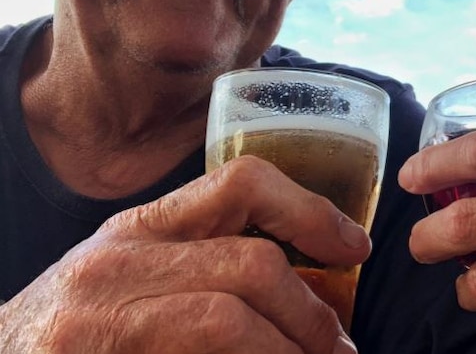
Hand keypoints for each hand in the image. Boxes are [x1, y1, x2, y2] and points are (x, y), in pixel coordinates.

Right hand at [0, 156, 367, 353]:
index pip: (241, 182)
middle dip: (311, 313)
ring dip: (289, 352)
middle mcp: (119, 264)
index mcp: (140, 227)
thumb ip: (202, 258)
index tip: (355, 246)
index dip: (311, 210)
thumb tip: (302, 280)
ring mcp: (103, 321)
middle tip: (340, 346)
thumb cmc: (75, 322)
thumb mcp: (130, 270)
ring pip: (228, 323)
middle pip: (251, 266)